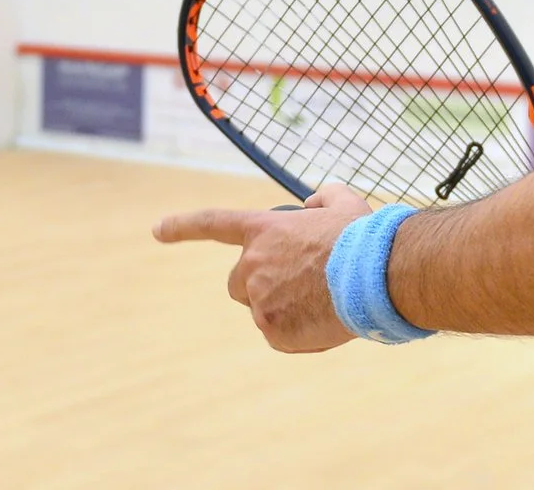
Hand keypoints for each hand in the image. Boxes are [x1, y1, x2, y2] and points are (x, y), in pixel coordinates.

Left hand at [154, 181, 373, 351]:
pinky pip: (280, 336)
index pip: (212, 223)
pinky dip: (299, 335)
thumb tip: (312, 203)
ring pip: (264, 311)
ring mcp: (260, 299)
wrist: (377, 278)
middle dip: (259, 285)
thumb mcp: (343, 203)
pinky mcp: (273, 330)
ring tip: (324, 302)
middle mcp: (252, 264)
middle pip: (238, 283)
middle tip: (297, 286)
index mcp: (262, 230)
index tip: (157, 230)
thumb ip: (323, 197)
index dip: (182, 226)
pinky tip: (325, 322)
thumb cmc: (363, 240)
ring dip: (285, 310)